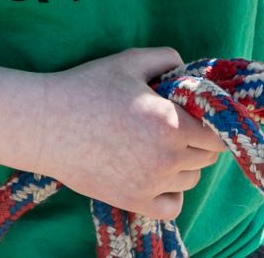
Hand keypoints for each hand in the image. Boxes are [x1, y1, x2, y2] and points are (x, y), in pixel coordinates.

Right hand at [33, 47, 224, 222]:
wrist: (47, 124)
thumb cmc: (88, 87)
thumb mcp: (129, 61)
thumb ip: (166, 57)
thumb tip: (187, 68)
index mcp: (170, 122)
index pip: (216, 132)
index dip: (211, 120)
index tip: (196, 112)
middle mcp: (167, 157)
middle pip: (207, 156)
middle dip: (199, 138)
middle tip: (175, 123)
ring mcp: (151, 183)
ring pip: (192, 178)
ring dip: (185, 162)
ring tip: (159, 144)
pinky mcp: (134, 201)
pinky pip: (173, 206)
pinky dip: (172, 192)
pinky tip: (156, 173)